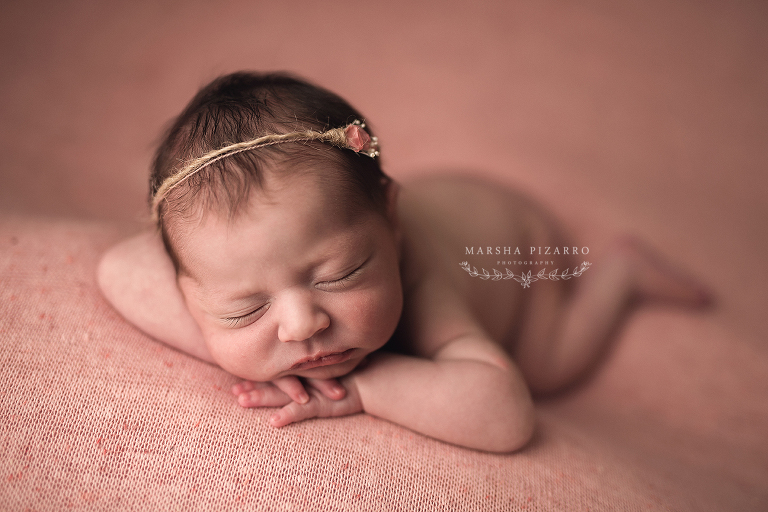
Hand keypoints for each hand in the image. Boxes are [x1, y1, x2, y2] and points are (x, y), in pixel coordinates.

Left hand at [231, 375, 360, 425]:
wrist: (373, 379)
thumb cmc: (351, 377)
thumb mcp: (328, 375)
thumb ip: (313, 373)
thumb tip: (298, 371)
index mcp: (303, 374)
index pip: (276, 375)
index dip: (257, 378)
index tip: (237, 382)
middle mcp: (304, 380)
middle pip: (274, 384)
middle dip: (253, 387)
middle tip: (234, 391)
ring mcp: (311, 391)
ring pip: (281, 395)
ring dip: (262, 398)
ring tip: (243, 401)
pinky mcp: (322, 404)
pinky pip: (302, 411)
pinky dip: (287, 415)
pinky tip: (273, 422)